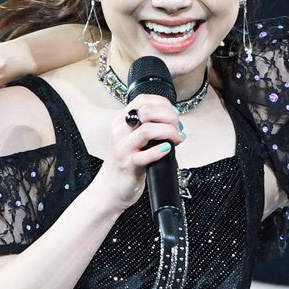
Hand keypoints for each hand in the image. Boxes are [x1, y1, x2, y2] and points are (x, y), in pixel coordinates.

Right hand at [94, 95, 185, 210]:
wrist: (110, 188)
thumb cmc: (126, 163)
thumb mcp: (132, 140)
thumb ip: (148, 128)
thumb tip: (174, 122)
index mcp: (121, 121)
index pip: (143, 100)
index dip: (163, 104)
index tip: (174, 115)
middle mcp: (120, 131)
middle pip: (147, 111)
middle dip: (169, 117)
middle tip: (178, 129)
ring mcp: (123, 148)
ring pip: (147, 130)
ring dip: (169, 132)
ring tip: (176, 139)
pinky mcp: (128, 165)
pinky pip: (146, 154)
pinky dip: (160, 151)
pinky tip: (167, 150)